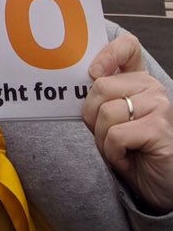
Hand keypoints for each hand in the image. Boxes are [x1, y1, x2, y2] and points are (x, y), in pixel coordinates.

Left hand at [82, 32, 172, 210]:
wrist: (159, 184)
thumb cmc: (130, 150)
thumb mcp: (112, 118)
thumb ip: (100, 96)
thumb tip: (70, 82)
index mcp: (139, 79)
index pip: (127, 46)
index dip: (106, 53)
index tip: (93, 72)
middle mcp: (151, 87)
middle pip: (100, 86)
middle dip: (92, 116)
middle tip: (105, 134)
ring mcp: (158, 106)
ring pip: (105, 113)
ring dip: (102, 139)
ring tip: (118, 149)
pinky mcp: (158, 128)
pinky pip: (115, 135)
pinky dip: (112, 152)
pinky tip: (126, 158)